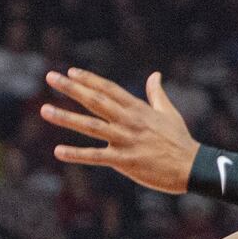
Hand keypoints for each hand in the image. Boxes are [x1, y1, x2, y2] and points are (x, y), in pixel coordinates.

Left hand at [42, 69, 199, 194]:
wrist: (192, 167)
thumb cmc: (180, 140)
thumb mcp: (169, 112)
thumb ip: (157, 93)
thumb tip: (155, 74)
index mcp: (138, 109)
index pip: (109, 89)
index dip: (89, 79)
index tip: (71, 71)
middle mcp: (129, 121)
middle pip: (96, 101)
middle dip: (72, 88)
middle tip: (51, 77)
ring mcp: (125, 140)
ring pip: (91, 126)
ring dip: (66, 117)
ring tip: (45, 110)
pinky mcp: (124, 161)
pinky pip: (96, 156)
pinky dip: (77, 154)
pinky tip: (58, 151)